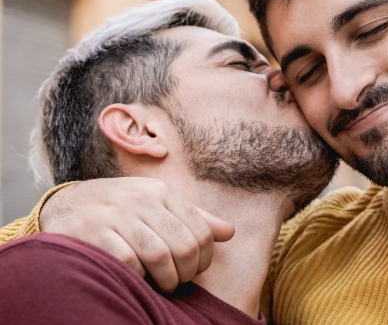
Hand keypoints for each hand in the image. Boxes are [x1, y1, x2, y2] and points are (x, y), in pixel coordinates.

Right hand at [39, 177, 234, 292]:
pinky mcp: (92, 234)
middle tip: (179, 280)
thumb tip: (230, 232)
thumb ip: (194, 218)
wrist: (68, 204)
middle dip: (187, 272)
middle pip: (184, 246)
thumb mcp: (158, 204)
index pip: (202, 231)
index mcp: (161, 192)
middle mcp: (140, 200)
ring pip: (159, 257)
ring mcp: (115, 215)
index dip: (204, 259)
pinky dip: (138, 277)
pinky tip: (137, 277)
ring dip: (166, 280)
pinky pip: (128, 264)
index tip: (195, 269)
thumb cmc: (123, 208)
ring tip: (163, 284)